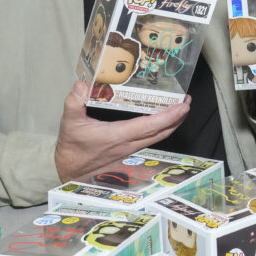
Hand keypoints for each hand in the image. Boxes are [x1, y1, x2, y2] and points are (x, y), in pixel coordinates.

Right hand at [55, 81, 190, 181]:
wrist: (70, 170)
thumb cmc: (72, 147)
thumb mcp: (69, 122)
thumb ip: (73, 102)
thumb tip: (80, 85)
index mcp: (118, 136)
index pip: (150, 126)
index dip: (168, 116)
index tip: (183, 106)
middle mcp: (129, 143)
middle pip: (162, 132)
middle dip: (178, 117)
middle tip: (187, 101)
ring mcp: (131, 148)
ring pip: (159, 136)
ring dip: (173, 123)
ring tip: (181, 107)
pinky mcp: (130, 149)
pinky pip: (152, 138)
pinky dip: (162, 128)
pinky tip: (163, 118)